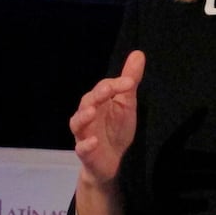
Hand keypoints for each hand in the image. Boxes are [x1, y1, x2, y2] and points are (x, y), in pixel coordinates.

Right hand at [70, 50, 145, 188]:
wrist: (111, 161)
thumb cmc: (116, 129)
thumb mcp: (127, 104)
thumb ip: (130, 81)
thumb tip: (138, 53)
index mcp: (98, 102)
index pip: (103, 88)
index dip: (116, 84)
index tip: (131, 82)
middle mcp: (88, 115)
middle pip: (87, 102)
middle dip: (97, 96)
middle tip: (108, 91)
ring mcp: (84, 134)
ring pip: (78, 123)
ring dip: (83, 117)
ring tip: (92, 112)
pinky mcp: (85, 152)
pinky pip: (81, 148)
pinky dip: (85, 145)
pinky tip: (93, 142)